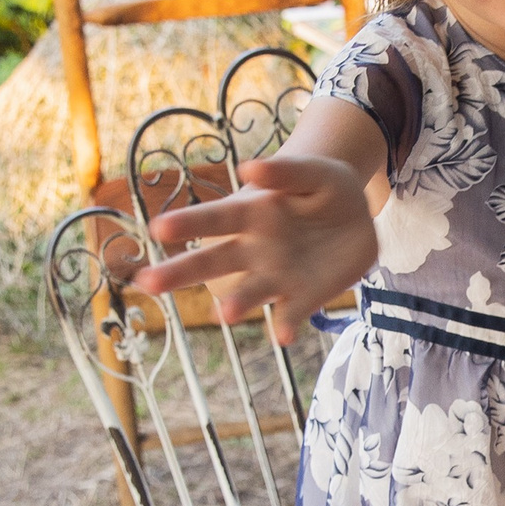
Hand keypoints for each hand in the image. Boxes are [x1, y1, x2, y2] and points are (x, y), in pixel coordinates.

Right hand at [133, 154, 377, 344]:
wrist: (357, 215)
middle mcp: (254, 249)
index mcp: (252, 213)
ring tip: (224, 314)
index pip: (215, 218)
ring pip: (248, 293)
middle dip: (180, 272)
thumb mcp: (313, 172)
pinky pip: (291, 314)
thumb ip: (285, 171)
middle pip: (213, 263)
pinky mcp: (304, 296)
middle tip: (147, 282)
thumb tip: (248, 169)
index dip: (188, 223)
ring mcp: (277, 276)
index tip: (158, 228)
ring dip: (236, 303)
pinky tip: (282, 335)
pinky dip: (286, 325)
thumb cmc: (324, 187)